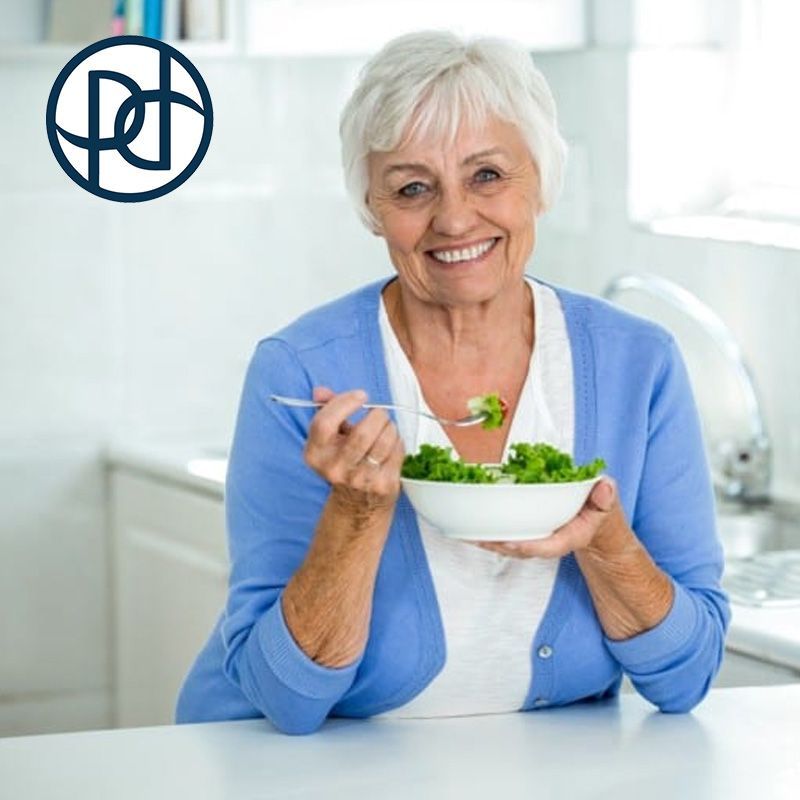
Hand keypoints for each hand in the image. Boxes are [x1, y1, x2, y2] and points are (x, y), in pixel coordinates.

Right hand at [304, 386, 404, 511]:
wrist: (356, 504)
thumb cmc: (344, 461)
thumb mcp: (330, 438)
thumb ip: (326, 411)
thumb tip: (320, 391)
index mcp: (315, 454)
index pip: (324, 423)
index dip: (344, 403)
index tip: (361, 396)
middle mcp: (334, 469)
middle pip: (362, 432)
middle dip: (377, 415)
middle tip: (379, 413)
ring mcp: (360, 479)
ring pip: (384, 441)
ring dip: (390, 427)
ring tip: (387, 427)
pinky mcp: (382, 485)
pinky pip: (397, 451)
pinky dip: (397, 442)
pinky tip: (391, 444)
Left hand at [477, 478, 631, 558]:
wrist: (595, 524)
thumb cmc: (597, 510)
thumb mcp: (606, 501)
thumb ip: (605, 496)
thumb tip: (604, 488)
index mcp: (570, 536)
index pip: (549, 546)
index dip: (530, 547)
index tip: (513, 544)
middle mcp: (550, 542)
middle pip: (521, 549)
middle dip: (499, 546)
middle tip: (477, 538)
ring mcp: (537, 540)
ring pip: (509, 546)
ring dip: (487, 542)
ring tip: (465, 534)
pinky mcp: (526, 534)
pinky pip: (505, 537)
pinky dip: (487, 534)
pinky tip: (468, 528)